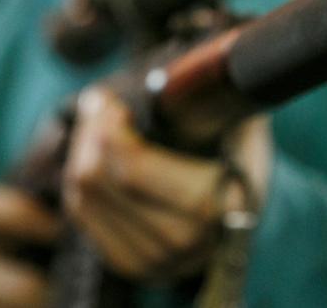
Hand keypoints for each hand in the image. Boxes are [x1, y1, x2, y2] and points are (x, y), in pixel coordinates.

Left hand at [62, 86, 271, 279]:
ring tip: (99, 125)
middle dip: (90, 132)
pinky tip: (96, 155)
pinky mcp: (131, 265)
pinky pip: (82, 215)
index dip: (108, 126)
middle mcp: (184, 242)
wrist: (247, 206)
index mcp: (215, 205)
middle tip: (100, 104)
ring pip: (83, 196)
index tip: (110, 99)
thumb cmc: (242, 153)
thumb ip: (215, 99)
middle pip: (97, 179)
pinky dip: (79, 179)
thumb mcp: (241, 120)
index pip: (132, 170)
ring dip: (82, 152)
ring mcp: (155, 262)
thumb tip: (191, 62)